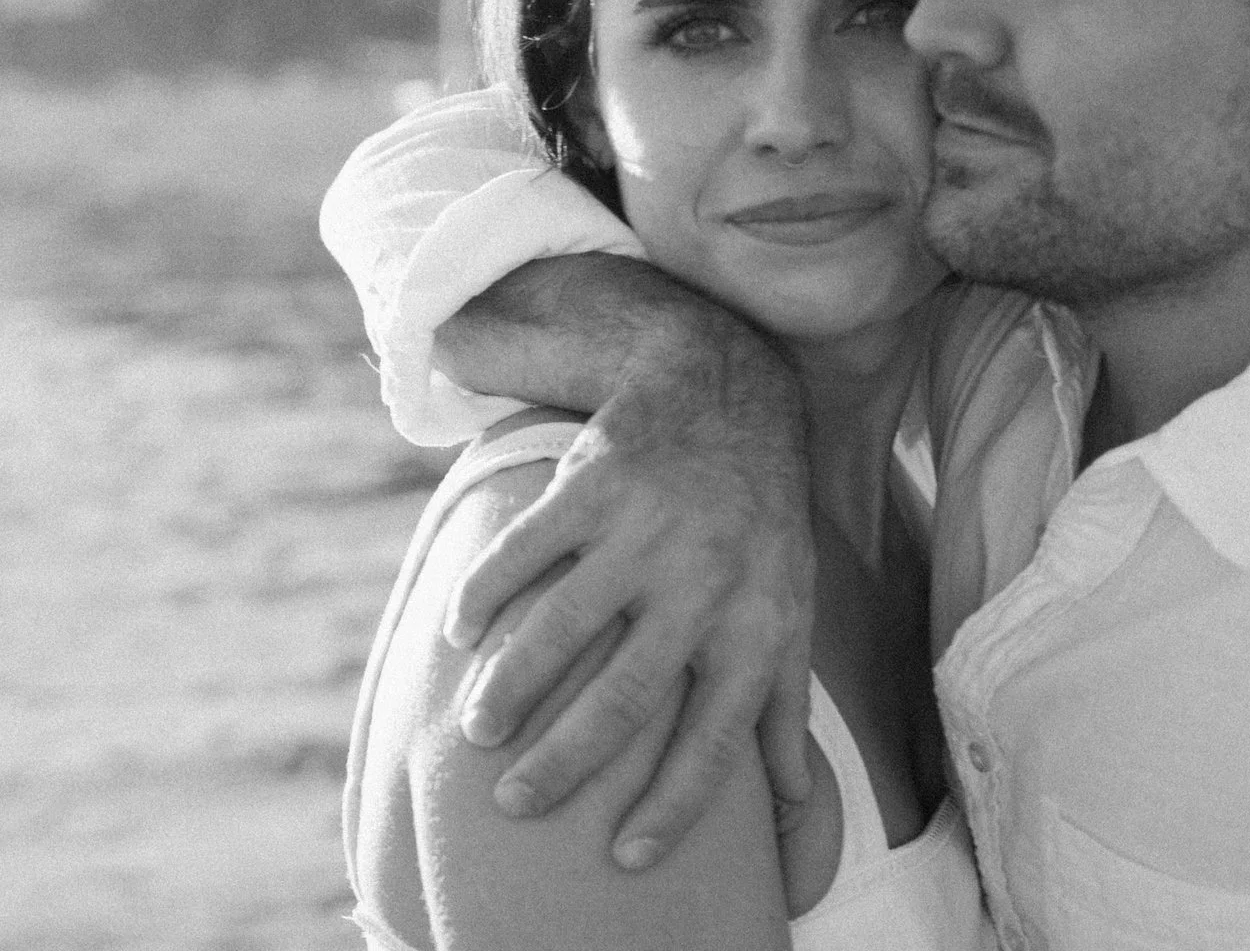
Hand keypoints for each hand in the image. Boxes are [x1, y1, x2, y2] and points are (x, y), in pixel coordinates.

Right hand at [438, 271, 814, 870]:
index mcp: (754, 627)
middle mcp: (701, 586)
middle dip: (566, 759)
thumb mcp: (791, 607)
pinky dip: (485, 592)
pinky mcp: (593, 484)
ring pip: (564, 626)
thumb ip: (781, 701)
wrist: (727, 392)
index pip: (716, 739)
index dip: (674, 805)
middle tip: (515, 804)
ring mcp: (643, 533)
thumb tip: (789, 801)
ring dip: (512, 685)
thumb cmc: (760, 522)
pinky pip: (526, 549)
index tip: (626, 857)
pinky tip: (458, 631)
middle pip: (625, 695)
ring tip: (476, 732)